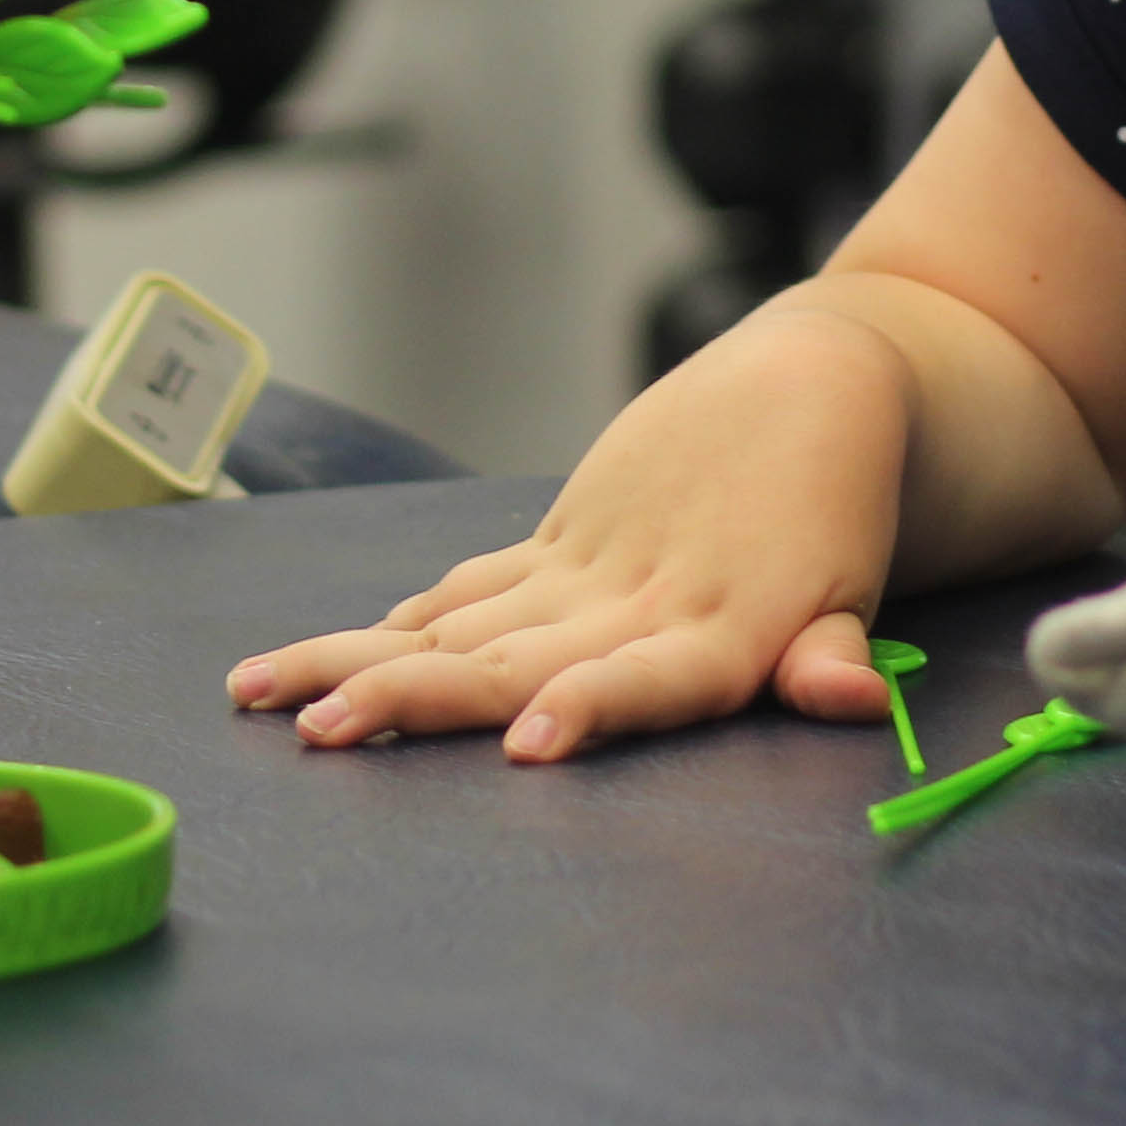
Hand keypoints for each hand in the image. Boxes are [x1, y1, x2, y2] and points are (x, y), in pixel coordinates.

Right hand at [221, 298, 916, 763]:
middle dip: (409, 697)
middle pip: (510, 657)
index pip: (646, 680)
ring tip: (267, 691)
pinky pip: (471, 586)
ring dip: (360, 659)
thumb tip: (858, 705)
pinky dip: (405, 620)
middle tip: (318, 731)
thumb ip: (831, 661)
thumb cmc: (840, 510)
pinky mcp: (561, 537)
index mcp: (714, 629)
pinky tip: (337, 652)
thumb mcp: (851, 592)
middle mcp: (634, 599)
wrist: (816, 384)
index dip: (589, 709)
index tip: (525, 741)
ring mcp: (586, 564)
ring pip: (458, 621)